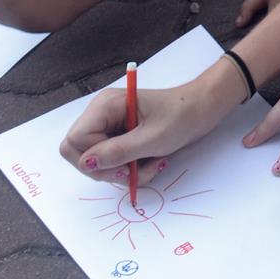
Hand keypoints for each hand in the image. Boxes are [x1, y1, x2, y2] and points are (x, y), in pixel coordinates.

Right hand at [58, 59, 243, 180]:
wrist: (205, 109)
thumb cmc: (183, 116)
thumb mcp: (153, 138)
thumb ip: (118, 152)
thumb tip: (87, 163)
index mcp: (105, 106)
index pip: (74, 142)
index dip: (94, 159)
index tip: (123, 164)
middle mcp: (102, 115)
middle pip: (81, 154)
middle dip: (108, 169)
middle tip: (135, 170)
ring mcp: (110, 126)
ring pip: (98, 162)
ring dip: (124, 172)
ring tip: (152, 165)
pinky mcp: (120, 137)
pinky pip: (113, 162)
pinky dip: (131, 169)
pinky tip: (152, 162)